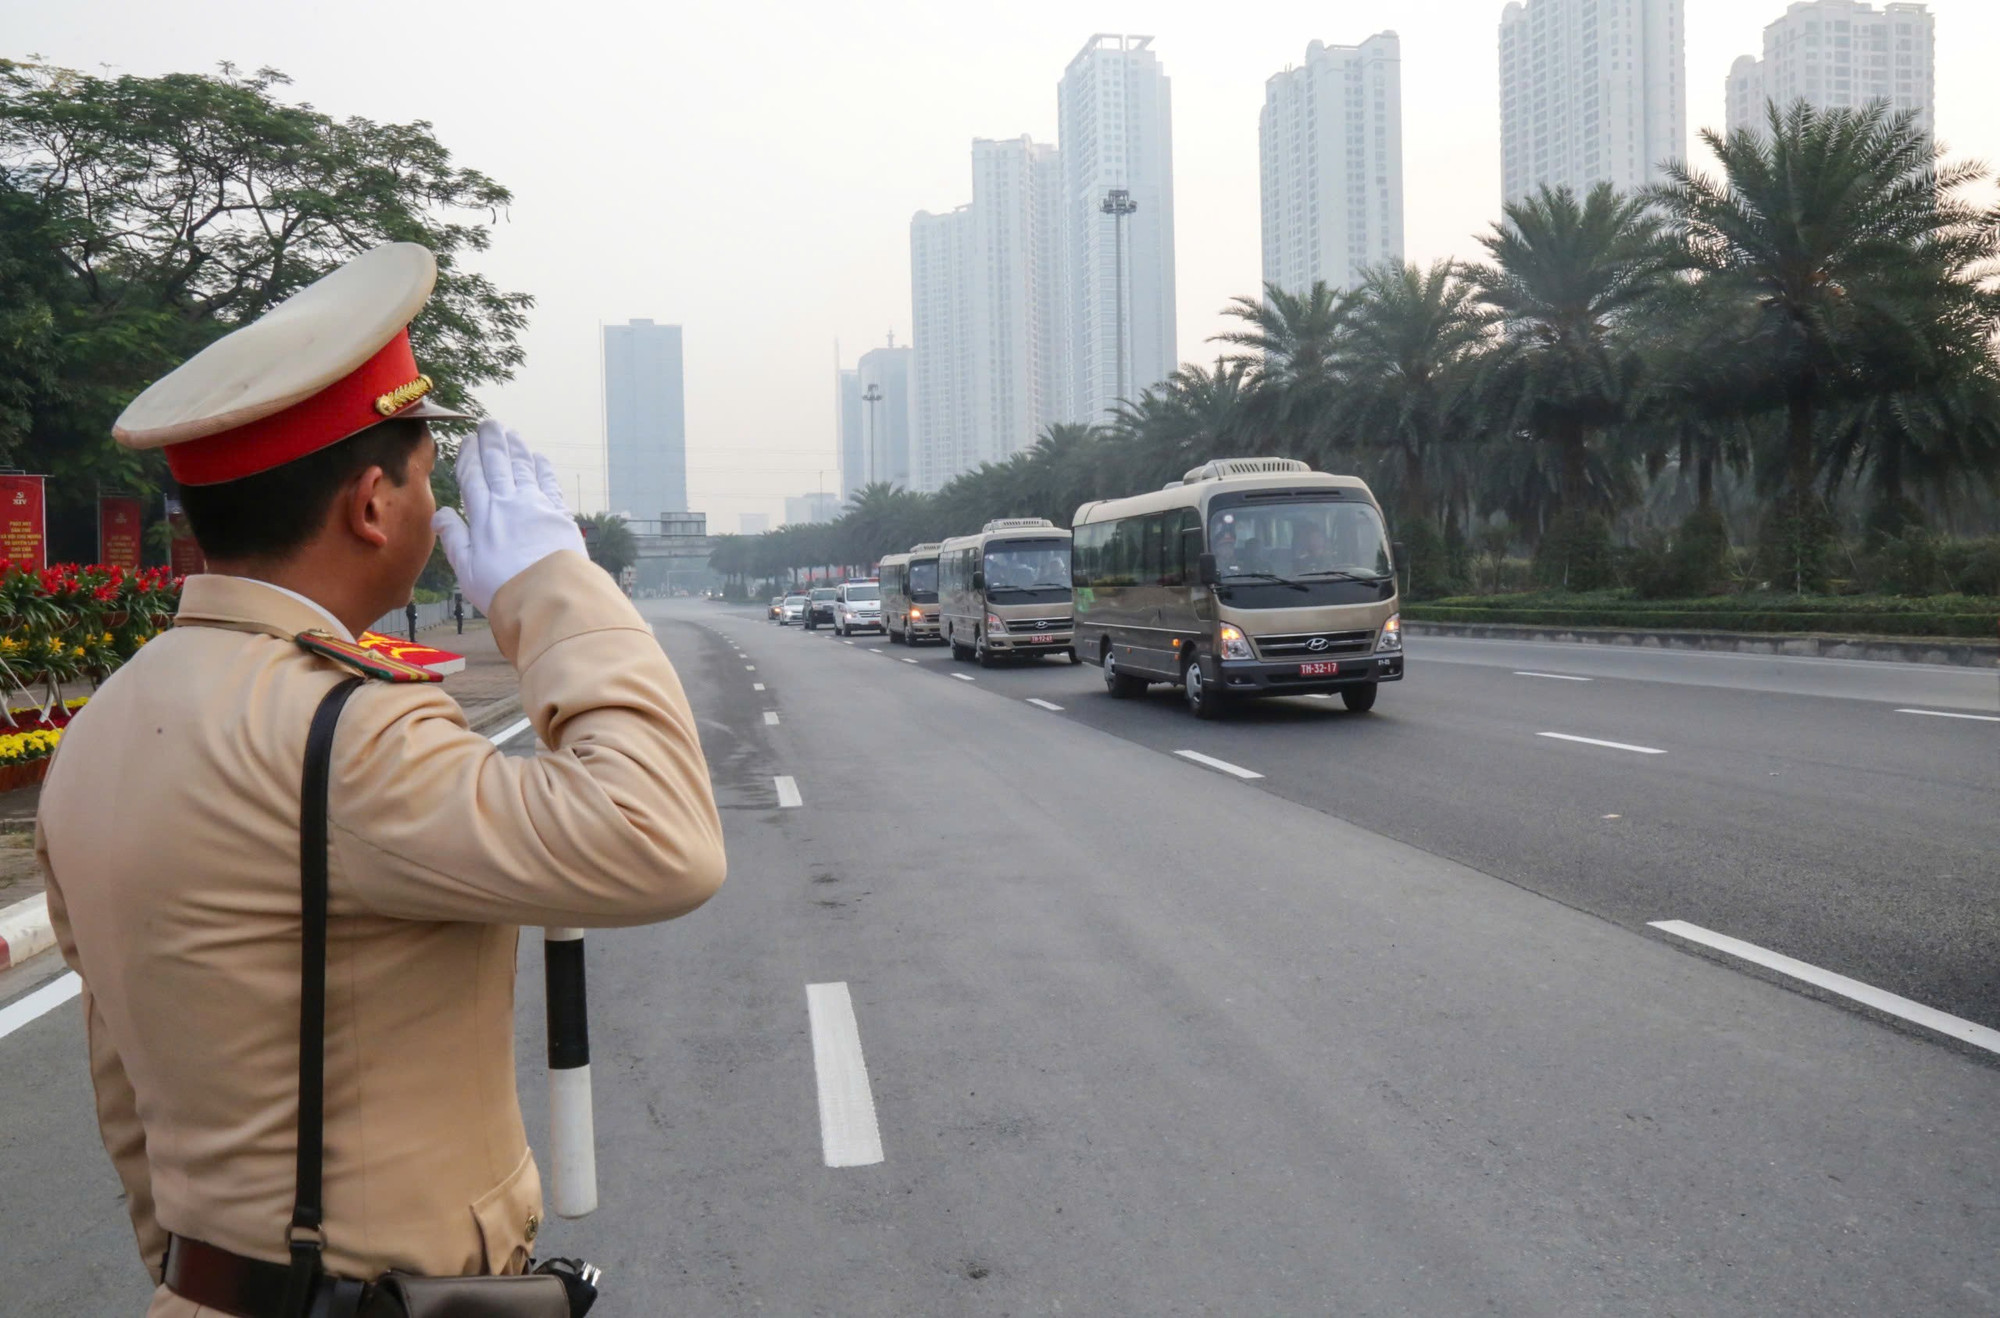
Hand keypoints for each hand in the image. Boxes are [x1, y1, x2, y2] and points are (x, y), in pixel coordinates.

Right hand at [431, 420, 586, 613]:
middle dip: (491, 442)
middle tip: (489, 424)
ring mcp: (535, 505)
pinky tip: (538, 458)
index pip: (472, 477)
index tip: (468, 442)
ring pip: (523, 467)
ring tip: (510, 433)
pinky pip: (548, 482)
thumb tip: (440, 514)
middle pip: (497, 465)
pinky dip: (541, 467)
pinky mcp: (559, 513)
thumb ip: (454, 538)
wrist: (548, 597)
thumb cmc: (503, 589)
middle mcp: (508, 504)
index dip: (469, 457)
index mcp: (482, 516)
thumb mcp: (467, 569)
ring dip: (515, 448)